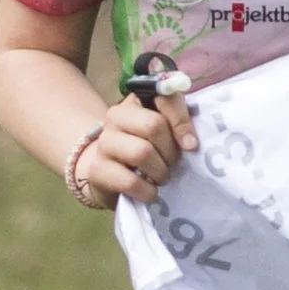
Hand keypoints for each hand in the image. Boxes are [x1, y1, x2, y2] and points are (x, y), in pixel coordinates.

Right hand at [71, 89, 198, 205]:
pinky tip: (148, 191)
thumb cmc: (144, 148)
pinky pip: (130, 181)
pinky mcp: (97, 169)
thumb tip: (190, 143)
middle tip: (171, 164)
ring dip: (160, 172)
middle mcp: (115, 116)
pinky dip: (147, 190)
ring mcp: (103, 142)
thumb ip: (180, 125)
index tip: (191, 144)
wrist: (108, 172)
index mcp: (136, 101)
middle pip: (153, 125)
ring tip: (160, 177)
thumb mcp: (164, 131)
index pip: (165, 98)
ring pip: (141, 153)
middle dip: (171, 151)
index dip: (182, 122)